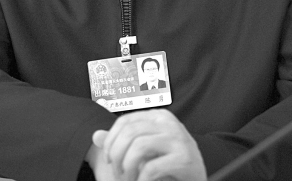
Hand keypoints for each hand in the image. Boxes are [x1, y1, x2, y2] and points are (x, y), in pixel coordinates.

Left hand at [92, 108, 206, 180]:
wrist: (196, 178)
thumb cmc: (168, 164)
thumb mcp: (144, 150)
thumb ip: (121, 142)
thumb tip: (95, 136)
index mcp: (158, 116)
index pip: (125, 120)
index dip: (111, 140)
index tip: (108, 159)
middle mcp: (168, 122)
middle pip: (130, 132)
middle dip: (118, 155)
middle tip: (118, 172)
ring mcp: (178, 138)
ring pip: (139, 146)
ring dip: (128, 167)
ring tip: (129, 179)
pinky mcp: (185, 157)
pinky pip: (152, 167)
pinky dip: (141, 180)